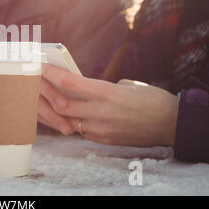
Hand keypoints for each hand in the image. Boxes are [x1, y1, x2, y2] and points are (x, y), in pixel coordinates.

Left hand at [40, 64, 179, 146]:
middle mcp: (101, 112)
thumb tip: (82, 88)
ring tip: (48, 101)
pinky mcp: (105, 140)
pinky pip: (81, 131)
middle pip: (61, 105)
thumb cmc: (151, 98)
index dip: (52, 75)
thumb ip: (101, 87)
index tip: (40, 67)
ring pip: (68, 121)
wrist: (171, 123)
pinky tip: (68, 115)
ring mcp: (102, 129)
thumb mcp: (125, 85)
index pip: (70, 83)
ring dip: (57, 112)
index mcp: (107, 92)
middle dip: (47, 95)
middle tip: (37, 85)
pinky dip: (72, 122)